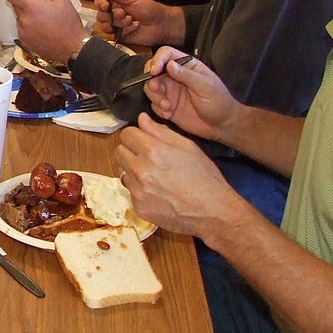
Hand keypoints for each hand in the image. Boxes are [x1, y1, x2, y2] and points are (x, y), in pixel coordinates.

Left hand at [6, 0, 85, 63]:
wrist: (72, 49)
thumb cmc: (69, 24)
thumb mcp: (62, 0)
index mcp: (31, 8)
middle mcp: (24, 20)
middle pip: (16, 5)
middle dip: (23, 0)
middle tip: (36, 0)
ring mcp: (23, 32)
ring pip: (20, 18)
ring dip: (27, 14)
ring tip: (42, 16)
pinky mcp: (25, 42)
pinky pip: (23, 29)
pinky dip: (29, 26)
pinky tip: (43, 27)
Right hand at [94, 0, 179, 45]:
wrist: (161, 24)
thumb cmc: (150, 9)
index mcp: (116, 3)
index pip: (99, 3)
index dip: (100, 4)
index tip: (106, 5)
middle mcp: (114, 14)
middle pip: (100, 15)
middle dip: (112, 15)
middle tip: (124, 13)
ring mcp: (117, 26)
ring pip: (105, 26)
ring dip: (119, 22)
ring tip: (131, 20)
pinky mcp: (121, 36)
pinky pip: (114, 34)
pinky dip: (125, 30)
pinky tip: (135, 27)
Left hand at [114, 113, 246, 236]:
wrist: (213, 213)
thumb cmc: (205, 177)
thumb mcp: (188, 147)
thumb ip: (161, 132)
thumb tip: (142, 119)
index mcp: (153, 151)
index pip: (126, 134)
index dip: (136, 135)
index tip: (143, 140)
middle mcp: (141, 170)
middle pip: (119, 152)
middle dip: (131, 151)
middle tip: (148, 157)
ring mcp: (138, 191)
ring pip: (123, 172)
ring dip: (134, 171)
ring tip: (156, 177)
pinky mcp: (138, 208)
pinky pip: (131, 193)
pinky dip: (140, 190)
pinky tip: (158, 193)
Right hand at [144, 48, 238, 141]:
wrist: (221, 125)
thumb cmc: (218, 102)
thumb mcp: (205, 86)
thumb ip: (186, 75)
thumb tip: (169, 64)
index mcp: (186, 66)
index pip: (166, 54)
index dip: (157, 59)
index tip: (154, 71)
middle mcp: (175, 76)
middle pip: (153, 70)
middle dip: (151, 80)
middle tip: (157, 89)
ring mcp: (170, 91)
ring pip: (150, 88)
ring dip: (155, 97)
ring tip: (167, 107)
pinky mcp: (167, 106)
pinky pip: (153, 104)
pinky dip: (158, 109)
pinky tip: (169, 114)